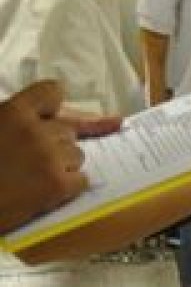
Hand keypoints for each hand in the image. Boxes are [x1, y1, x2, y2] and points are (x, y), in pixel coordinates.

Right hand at [0, 81, 93, 233]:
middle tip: (28, 161)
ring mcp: (50, 158)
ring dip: (61, 166)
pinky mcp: (58, 185)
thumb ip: (14, 120)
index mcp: (13, 112)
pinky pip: (81, 180)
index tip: (45, 119)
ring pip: (77, 155)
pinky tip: (43, 193)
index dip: (50, 108)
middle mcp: (36, 131)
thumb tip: (57, 118)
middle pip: (67, 131)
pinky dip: (67, 188)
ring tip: (32, 178)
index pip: (52, 92)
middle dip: (53, 144)